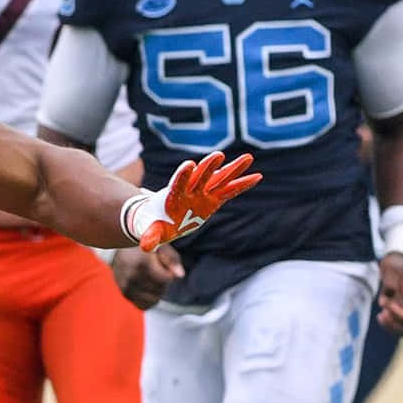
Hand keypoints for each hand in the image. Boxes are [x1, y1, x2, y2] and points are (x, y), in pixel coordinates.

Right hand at [110, 245, 180, 309]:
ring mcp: (127, 287)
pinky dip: (149, 300)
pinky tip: (147, 288)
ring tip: (151, 279)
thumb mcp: (160, 247)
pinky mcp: (125, 294)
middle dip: (163, 282)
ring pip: (154, 300)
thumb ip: (172, 260)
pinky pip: (144, 305)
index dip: (168, 273)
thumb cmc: (144, 248)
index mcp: (142, 263)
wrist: (119, 250)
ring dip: (157, 292)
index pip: (166, 279)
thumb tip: (180, 276)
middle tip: (156, 271)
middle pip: (160, 290)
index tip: (163, 266)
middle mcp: (132, 277)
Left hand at [122, 151, 259, 250]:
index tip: (189, 165)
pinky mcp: (213, 199)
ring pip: (218, 178)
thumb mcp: (152, 231)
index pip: (178, 183)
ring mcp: (203, 193)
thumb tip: (145, 247)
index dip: (183, 176)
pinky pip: (229, 191)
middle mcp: (190, 190)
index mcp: (173, 196)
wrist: (161, 218)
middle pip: (200, 176)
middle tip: (218, 155)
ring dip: (232, 169)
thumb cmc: (155, 224)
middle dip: (208, 167)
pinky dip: (241, 184)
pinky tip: (257, 176)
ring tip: (248, 157)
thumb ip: (150, 237)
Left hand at [376, 252, 402, 336]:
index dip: (396, 314)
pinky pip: (402, 329)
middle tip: (381, 313)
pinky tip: (382, 314)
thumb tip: (389, 296)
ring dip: (392, 327)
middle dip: (393, 324)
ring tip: (381, 315)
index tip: (386, 303)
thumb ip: (392, 281)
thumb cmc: (396, 264)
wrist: (398, 262)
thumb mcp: (394, 267)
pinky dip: (390, 326)